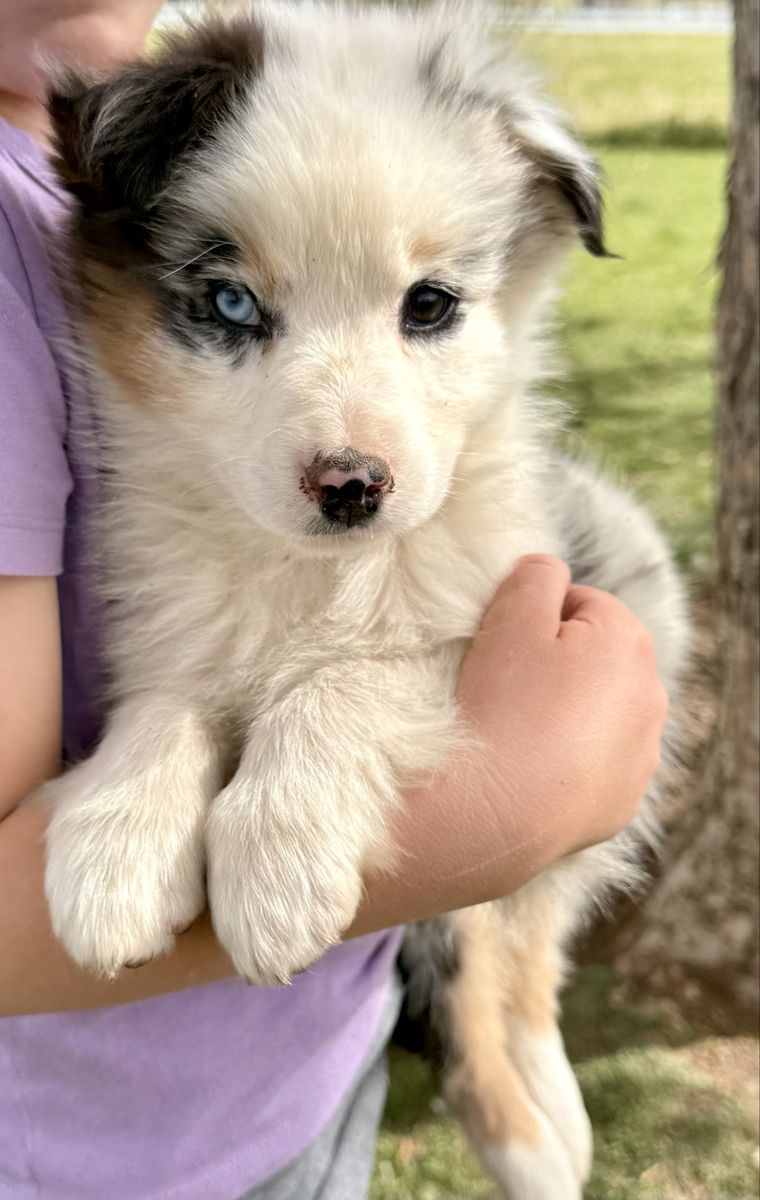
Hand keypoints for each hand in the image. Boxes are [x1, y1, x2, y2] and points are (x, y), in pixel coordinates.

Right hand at [457, 554, 667, 861]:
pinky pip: (596, 763)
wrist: (495, 812)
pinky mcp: (624, 800)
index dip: (533, 620)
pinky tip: (533, 769)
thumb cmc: (503, 707)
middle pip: (594, 659)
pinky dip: (570, 760)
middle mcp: (651, 695)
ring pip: (598, 712)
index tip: (505, 651)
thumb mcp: (509, 619)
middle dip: (556, 665)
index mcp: (628, 641)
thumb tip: (550, 571)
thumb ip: (535, 576)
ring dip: (566, 712)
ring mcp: (642, 754)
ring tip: (520, 732)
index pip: (579, 604)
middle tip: (508, 689)